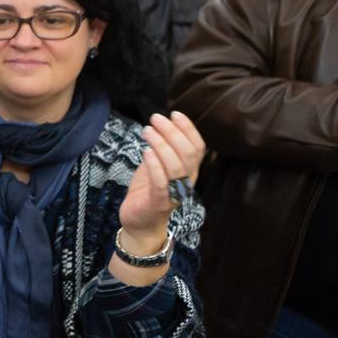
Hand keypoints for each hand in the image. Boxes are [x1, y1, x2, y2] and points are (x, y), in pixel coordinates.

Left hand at [118, 111, 204, 242]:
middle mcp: (186, 182)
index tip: (175, 113)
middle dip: (173, 132)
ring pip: (175, 166)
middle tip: (156, 118)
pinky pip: (160, 182)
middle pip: (188, 153)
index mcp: (189, 171)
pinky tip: (145, 151)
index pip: (198, 147)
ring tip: (147, 130)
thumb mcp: (157, 165)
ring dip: (161, 144)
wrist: (139, 223)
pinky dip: (154, 165)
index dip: (189, 129)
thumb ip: (163, 148)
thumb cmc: (149, 191)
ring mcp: (174, 193)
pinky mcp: (158, 202)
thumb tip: (162, 123)